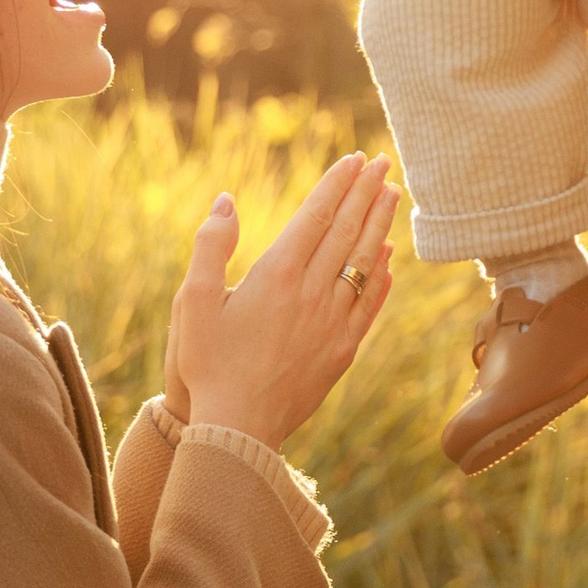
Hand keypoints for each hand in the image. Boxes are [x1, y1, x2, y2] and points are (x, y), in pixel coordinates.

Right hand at [167, 154, 398, 447]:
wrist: (238, 428)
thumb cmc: (207, 364)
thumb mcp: (194, 301)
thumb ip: (211, 246)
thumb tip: (227, 200)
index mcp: (276, 275)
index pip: (316, 216)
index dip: (337, 184)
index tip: (355, 159)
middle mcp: (312, 293)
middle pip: (347, 231)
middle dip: (366, 192)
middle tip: (384, 162)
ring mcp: (332, 323)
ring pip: (365, 263)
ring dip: (380, 225)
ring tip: (393, 195)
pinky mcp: (342, 351)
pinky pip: (370, 305)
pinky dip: (382, 276)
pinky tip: (388, 259)